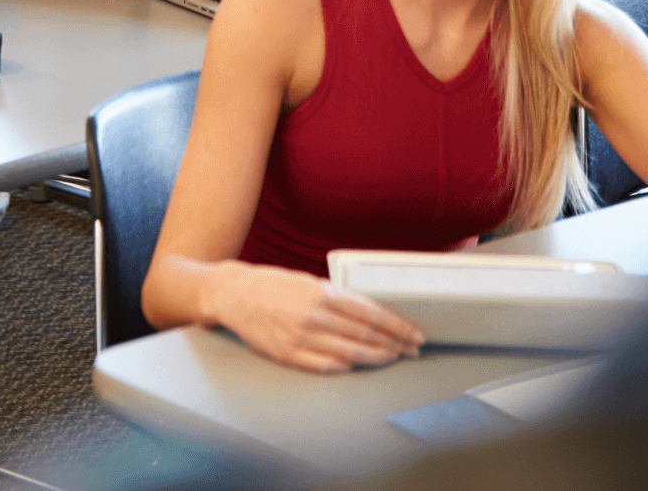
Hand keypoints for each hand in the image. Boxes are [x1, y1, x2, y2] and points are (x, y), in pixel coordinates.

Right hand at [207, 260, 424, 373]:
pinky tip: (358, 364)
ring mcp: (301, 339)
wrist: (233, 295)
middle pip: (366, 335)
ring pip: (351, 354)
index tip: (413, 333)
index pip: (371, 314)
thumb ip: (336, 296)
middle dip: (394, 343)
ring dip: (377, 357)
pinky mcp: (289, 355)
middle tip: (411, 349)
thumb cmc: (272, 284)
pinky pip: (326, 366)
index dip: (397, 326)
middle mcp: (315, 317)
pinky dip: (346, 366)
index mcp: (322, 293)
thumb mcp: (308, 280)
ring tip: (392, 357)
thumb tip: (369, 312)